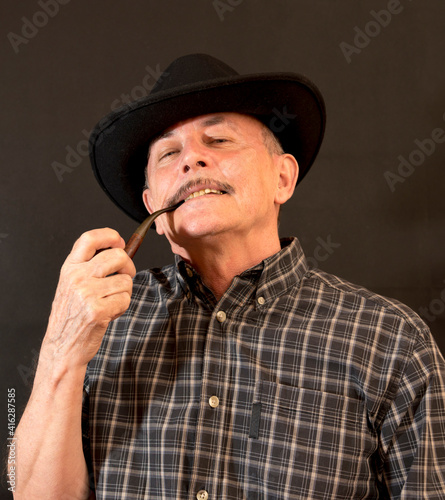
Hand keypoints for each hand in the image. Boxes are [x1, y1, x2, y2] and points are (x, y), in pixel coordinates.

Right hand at [41, 228, 135, 368]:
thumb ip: (90, 265)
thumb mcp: (72, 284)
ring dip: (125, 292)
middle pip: (117, 255)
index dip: (110, 235)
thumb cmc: (71, 315)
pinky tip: (109, 313)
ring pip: (125, 281)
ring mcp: (87, 294)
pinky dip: (122, 307)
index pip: (90, 238)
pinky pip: (125, 299)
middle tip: (124, 276)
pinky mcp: (98, 310)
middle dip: (128, 266)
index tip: (119, 242)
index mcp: (70, 268)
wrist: (62, 346)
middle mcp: (77, 277)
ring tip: (110, 301)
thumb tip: (119, 248)